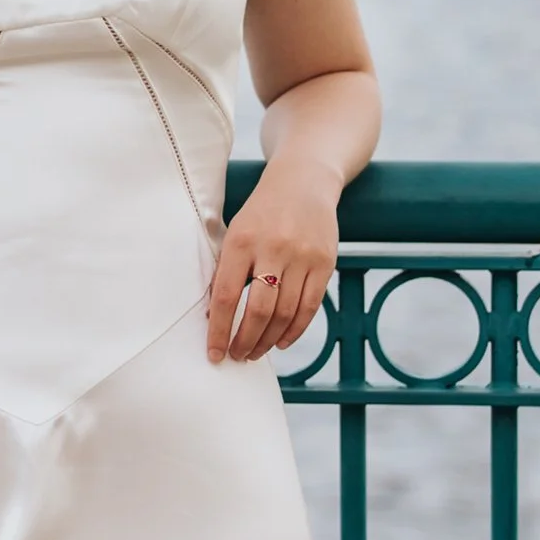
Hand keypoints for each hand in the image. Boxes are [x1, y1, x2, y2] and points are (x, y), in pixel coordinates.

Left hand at [208, 155, 339, 364]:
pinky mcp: (325, 263)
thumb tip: (214, 317)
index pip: (227, 296)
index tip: (213, 353)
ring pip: (285, 314)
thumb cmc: (262, 213)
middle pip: (259, 311)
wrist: (303, 182)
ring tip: (256, 351)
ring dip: (268, 341)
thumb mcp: (236, 232)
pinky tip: (281, 342)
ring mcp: (302, 256)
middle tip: (237, 356)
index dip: (219, 330)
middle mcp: (273, 248)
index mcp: (241, 241)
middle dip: (245, 341)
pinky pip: (310, 307)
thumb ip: (227, 270)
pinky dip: (294, 330)